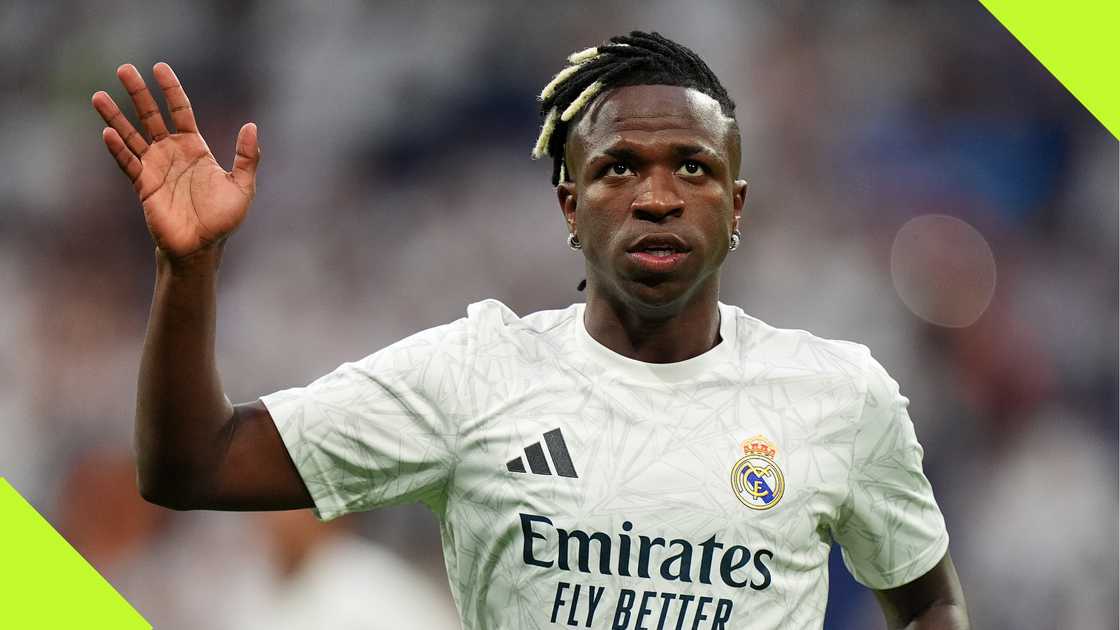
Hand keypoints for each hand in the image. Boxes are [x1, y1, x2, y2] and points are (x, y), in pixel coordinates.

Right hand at [92, 63, 259, 259]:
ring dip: (115, 116)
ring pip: (132, 135)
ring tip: (98, 96)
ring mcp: (155, 167)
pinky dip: (118, 149)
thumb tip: (251, 125)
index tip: (159, 67)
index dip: (171, 89)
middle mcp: (171, 152)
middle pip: (151, 116)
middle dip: (138, 93)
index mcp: (195, 147)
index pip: (180, 110)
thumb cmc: (222, 219)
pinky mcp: (143, 185)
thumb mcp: (242, 186)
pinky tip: (108, 133)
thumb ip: (247, 157)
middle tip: (124, 69)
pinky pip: (128, 163)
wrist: (201, 247)